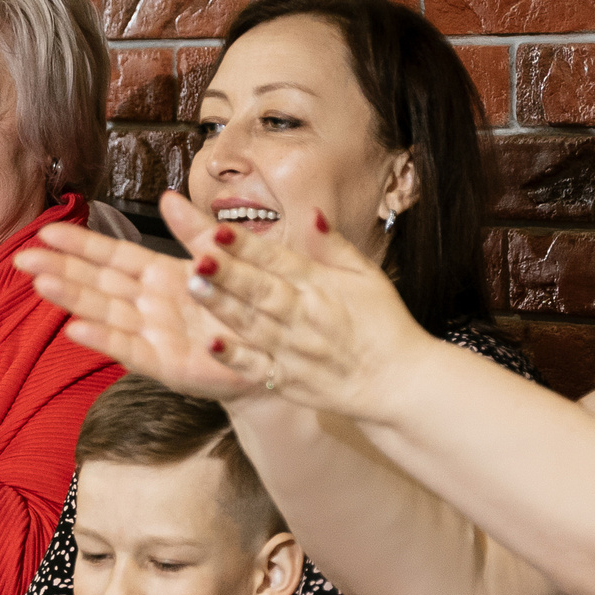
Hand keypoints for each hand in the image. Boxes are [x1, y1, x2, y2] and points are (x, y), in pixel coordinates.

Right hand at [16, 221, 266, 400]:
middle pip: (98, 282)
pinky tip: (76, 328)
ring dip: (73, 299)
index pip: (112, 255)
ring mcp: (154, 334)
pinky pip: (131, 350)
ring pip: (106, 313)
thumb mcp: (225, 259)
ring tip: (41, 284)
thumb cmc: (247, 307)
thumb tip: (167, 197)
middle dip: (61, 270)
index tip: (46, 231)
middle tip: (23, 259)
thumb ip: (195, 231)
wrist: (276, 355)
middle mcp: (150, 304)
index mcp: (161, 276)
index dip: (80, 244)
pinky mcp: (166, 365)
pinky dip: (105, 340)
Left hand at [155, 191, 433, 421]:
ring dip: (222, 305)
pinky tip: (212, 345)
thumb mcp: (367, 275)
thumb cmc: (383, 324)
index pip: (278, 259)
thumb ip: (334, 245)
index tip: (220, 229)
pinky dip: (235, 357)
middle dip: (228, 271)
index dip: (248, 245)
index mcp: (319, 285)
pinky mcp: (289, 380)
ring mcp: (293, 350)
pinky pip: (257, 368)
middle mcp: (303, 315)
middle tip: (199, 254)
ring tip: (194, 285)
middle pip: (260, 289)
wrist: (401, 382)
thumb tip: (311, 213)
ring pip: (251, 324)